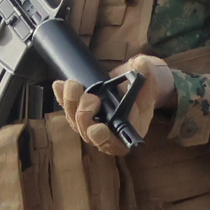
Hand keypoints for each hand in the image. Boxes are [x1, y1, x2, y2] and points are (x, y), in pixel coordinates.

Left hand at [54, 54, 172, 156]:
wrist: (131, 88)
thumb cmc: (143, 92)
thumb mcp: (150, 83)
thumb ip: (146, 76)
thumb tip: (140, 66)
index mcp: (125, 134)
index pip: (112, 144)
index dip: (104, 139)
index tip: (99, 129)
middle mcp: (104, 133)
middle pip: (87, 131)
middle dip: (85, 115)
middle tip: (91, 98)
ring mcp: (89, 123)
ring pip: (74, 119)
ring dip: (71, 103)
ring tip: (74, 85)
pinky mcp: (78, 111)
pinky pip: (67, 106)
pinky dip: (62, 96)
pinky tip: (59, 85)